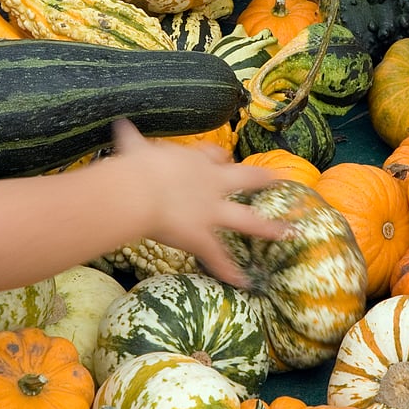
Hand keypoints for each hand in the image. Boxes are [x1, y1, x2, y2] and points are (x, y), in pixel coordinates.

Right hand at [111, 119, 286, 287]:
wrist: (140, 190)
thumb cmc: (137, 167)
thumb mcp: (135, 148)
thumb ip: (131, 139)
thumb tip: (121, 125)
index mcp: (195, 162)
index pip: (214, 156)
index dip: (220, 158)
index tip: (224, 158)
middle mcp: (211, 185)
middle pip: (244, 179)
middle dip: (261, 180)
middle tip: (276, 179)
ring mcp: (211, 212)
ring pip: (247, 220)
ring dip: (268, 229)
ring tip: (288, 233)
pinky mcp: (203, 237)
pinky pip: (219, 257)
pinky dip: (230, 271)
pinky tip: (243, 282)